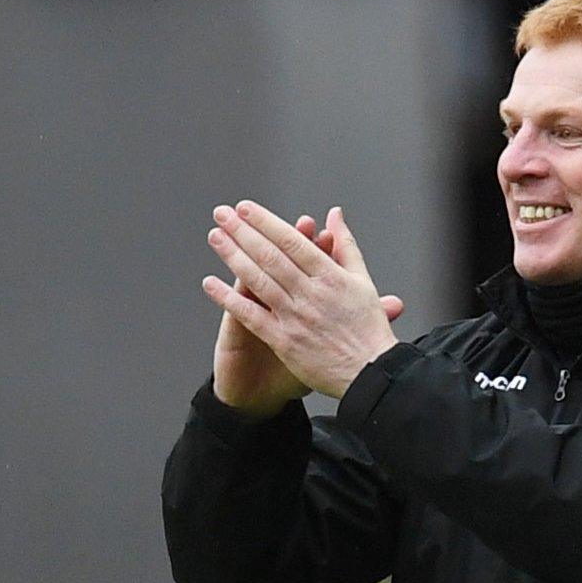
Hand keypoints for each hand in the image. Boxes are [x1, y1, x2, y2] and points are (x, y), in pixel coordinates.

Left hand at [204, 202, 400, 398]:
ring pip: (258, 280)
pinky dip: (229, 299)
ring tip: (216, 238)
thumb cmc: (369, 330)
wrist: (370, 374)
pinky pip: (251, 316)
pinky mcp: (284, 341)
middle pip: (270, 256)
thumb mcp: (363, 281)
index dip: (266, 222)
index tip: (246, 208)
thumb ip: (345, 245)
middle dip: (243, 232)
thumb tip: (334, 215)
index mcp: (331, 277)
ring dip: (233, 256)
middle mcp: (311, 294)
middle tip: (222, 215)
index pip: (292, 241)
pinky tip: (211, 284)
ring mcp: (295, 317)